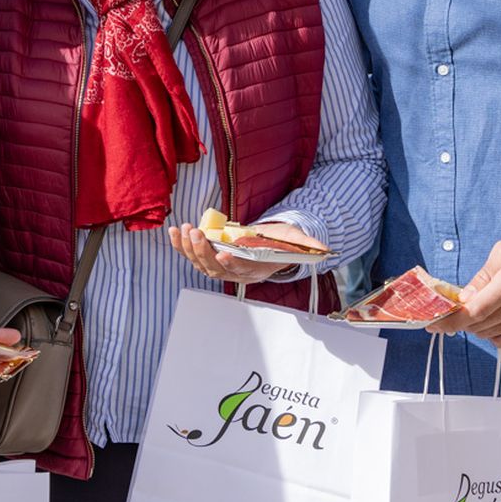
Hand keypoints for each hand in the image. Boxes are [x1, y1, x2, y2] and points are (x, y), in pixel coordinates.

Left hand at [167, 222, 309, 284]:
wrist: (268, 244)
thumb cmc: (281, 242)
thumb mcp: (297, 241)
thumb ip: (309, 245)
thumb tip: (325, 249)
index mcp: (256, 269)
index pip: (242, 270)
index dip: (232, 264)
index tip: (223, 254)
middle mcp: (236, 271)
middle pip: (215, 267)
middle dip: (203, 252)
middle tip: (197, 233)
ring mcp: (220, 265)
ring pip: (200, 263)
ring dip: (188, 248)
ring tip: (184, 230)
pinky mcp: (208, 256)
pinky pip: (192, 254)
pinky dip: (181, 245)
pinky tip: (175, 232)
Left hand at [430, 223, 500, 347]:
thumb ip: (483, 276)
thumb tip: (464, 297)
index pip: (475, 312)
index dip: (450, 321)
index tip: (433, 324)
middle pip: (479, 325)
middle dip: (457, 321)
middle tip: (444, 312)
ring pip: (490, 334)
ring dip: (473, 326)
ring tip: (467, 311)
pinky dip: (490, 333)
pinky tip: (487, 320)